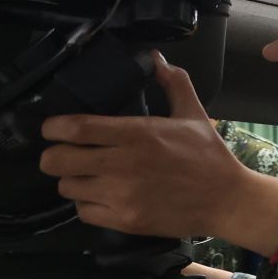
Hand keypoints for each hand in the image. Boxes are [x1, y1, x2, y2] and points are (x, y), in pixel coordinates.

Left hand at [40, 57, 277, 253]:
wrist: (227, 200)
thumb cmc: (209, 155)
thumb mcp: (193, 114)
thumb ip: (173, 83)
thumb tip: (156, 58)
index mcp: (138, 134)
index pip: (77, 128)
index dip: (53, 127)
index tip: (50, 128)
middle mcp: (124, 164)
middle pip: (59, 160)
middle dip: (53, 155)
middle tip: (63, 153)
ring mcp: (122, 195)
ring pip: (67, 187)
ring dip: (72, 179)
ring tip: (85, 175)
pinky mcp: (125, 221)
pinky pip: (84, 211)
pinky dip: (87, 203)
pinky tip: (100, 196)